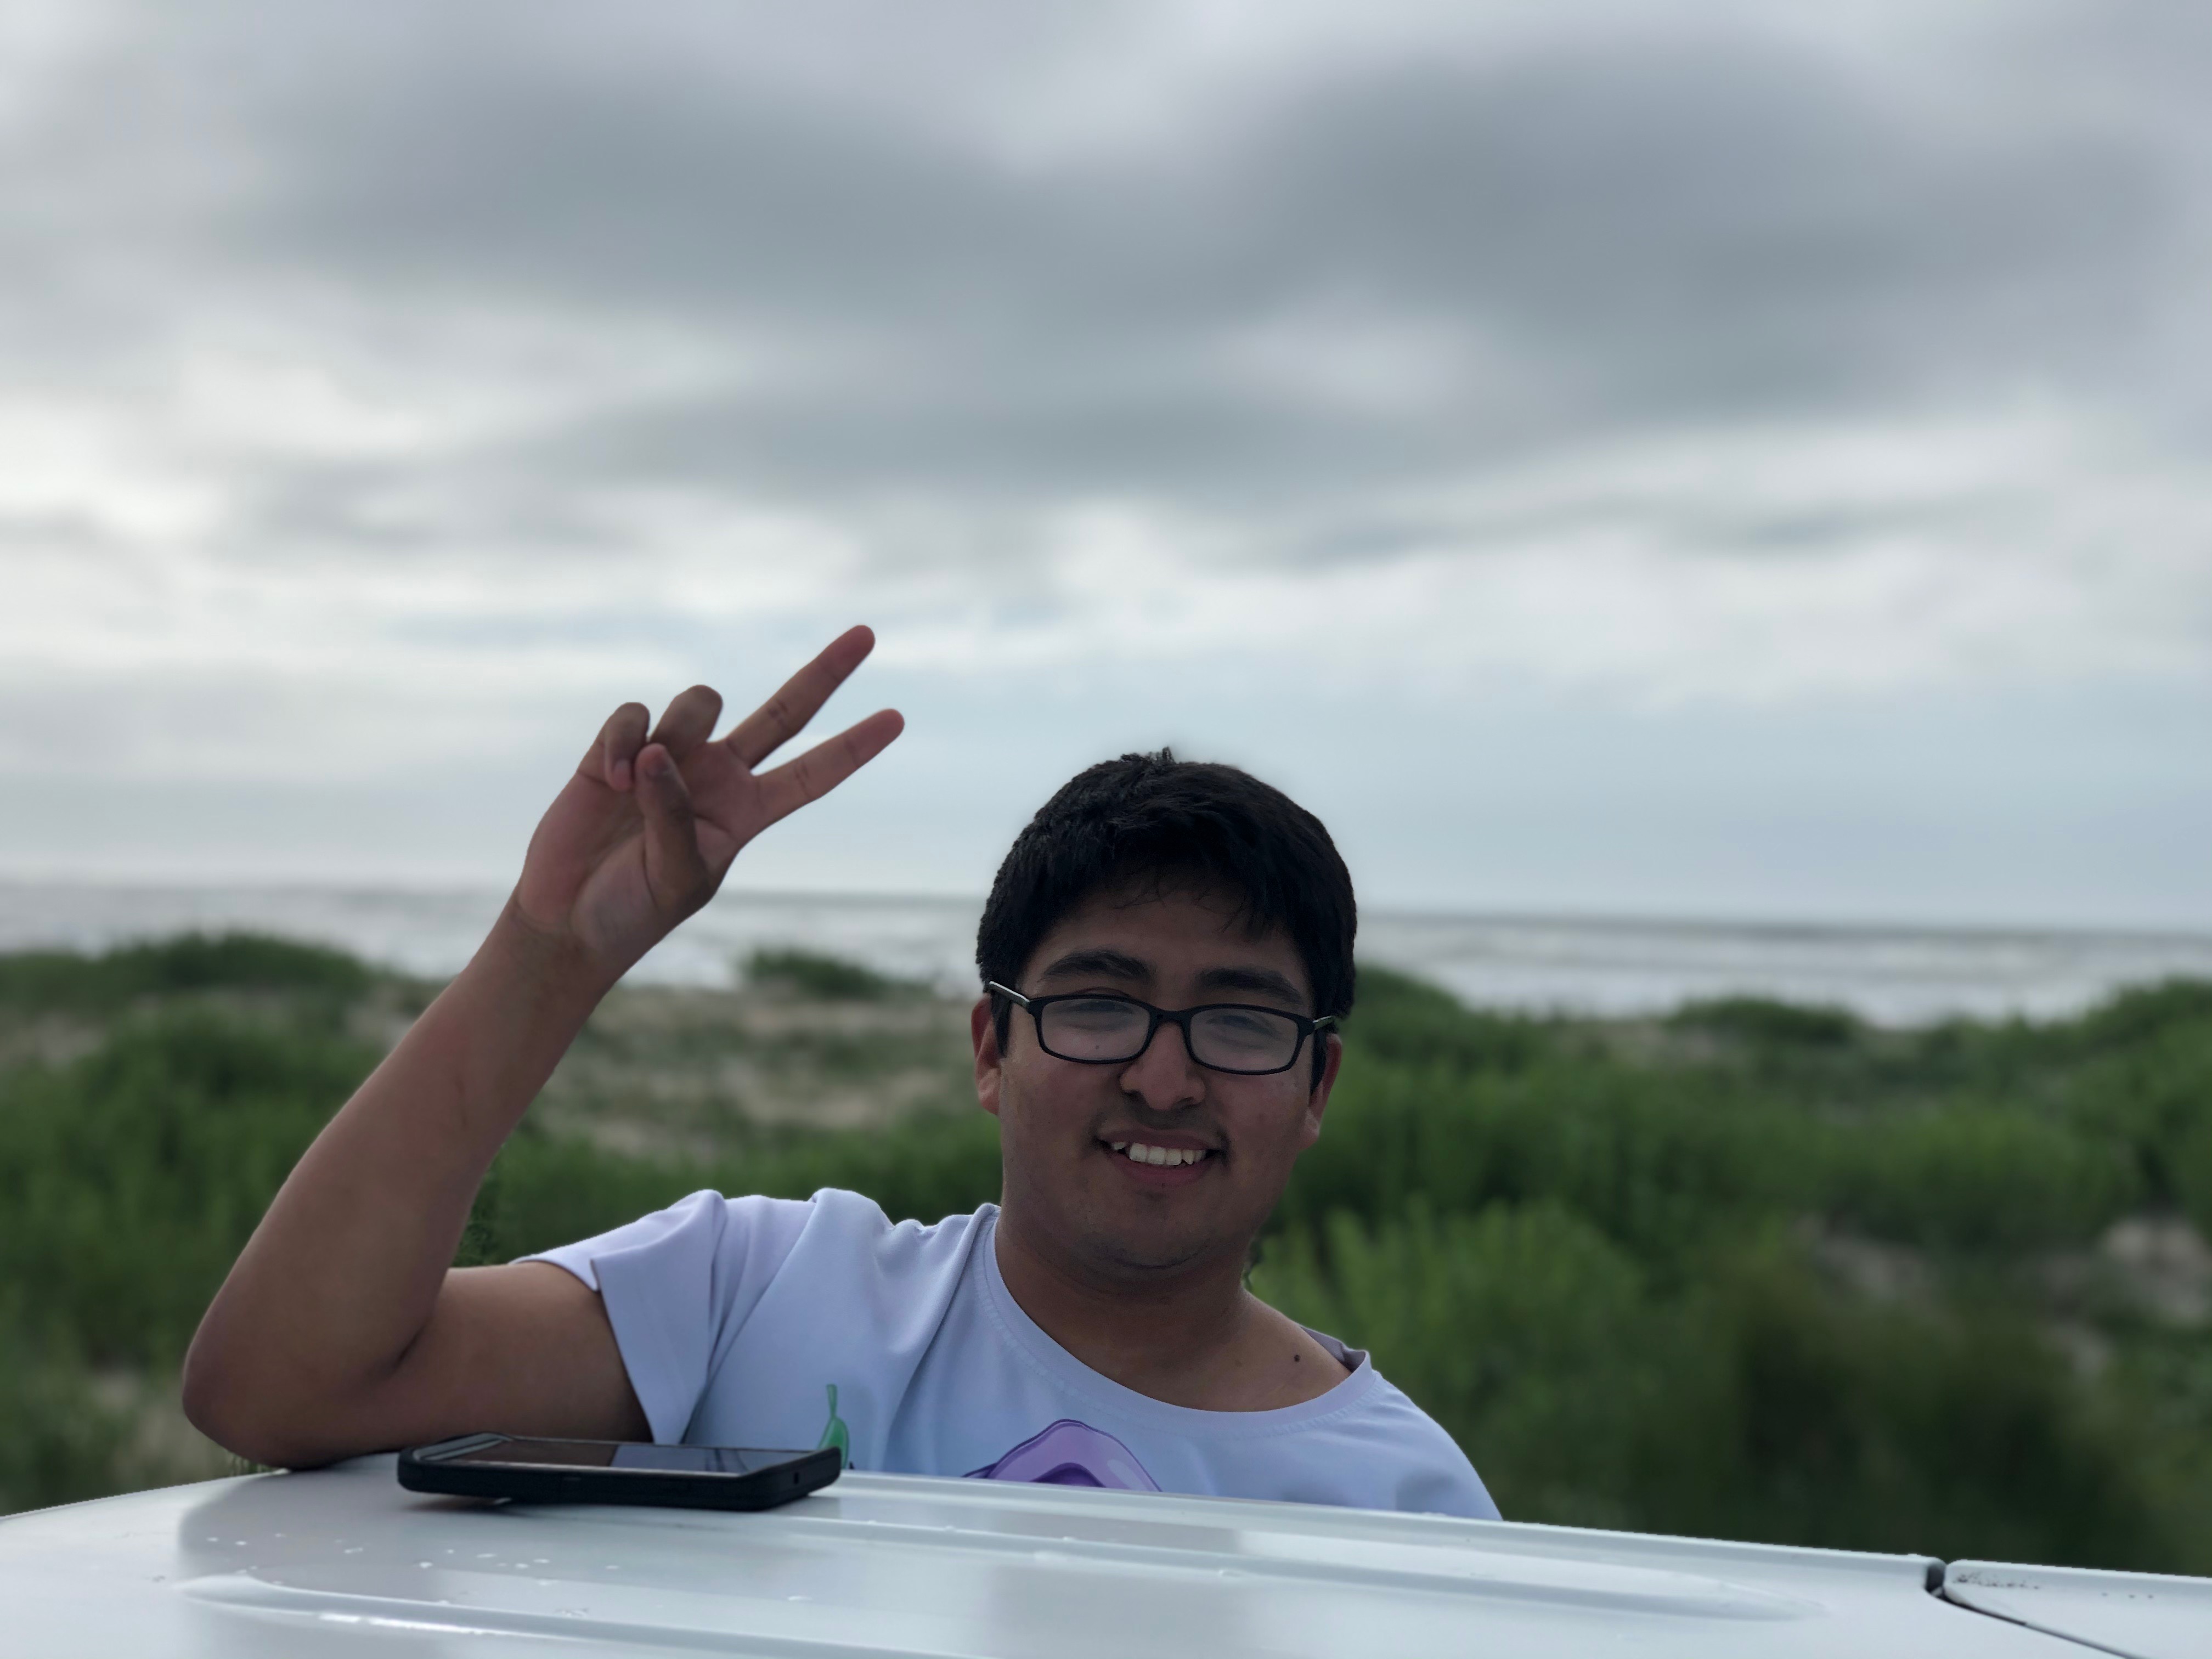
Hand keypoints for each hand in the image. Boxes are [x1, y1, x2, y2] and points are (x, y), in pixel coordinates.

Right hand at [511, 626, 902, 975]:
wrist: (568, 918)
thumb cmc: (633, 909)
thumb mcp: (676, 875)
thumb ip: (676, 815)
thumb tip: (660, 754)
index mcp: (747, 813)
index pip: (814, 774)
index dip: (853, 746)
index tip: (897, 718)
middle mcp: (719, 776)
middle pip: (785, 712)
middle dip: (825, 674)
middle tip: (868, 635)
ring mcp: (671, 757)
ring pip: (701, 702)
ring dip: (674, 733)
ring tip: (635, 784)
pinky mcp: (617, 750)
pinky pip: (635, 714)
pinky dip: (623, 739)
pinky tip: (611, 776)